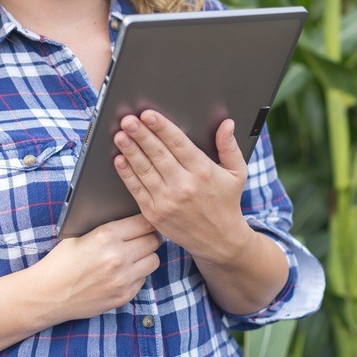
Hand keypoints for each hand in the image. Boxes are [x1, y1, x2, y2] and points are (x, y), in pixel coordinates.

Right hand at [32, 214, 160, 320]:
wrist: (47, 295)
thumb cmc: (61, 262)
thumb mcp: (79, 235)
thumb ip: (107, 226)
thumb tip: (131, 216)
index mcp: (106, 235)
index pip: (144, 222)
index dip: (146, 221)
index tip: (146, 222)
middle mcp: (118, 256)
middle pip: (153, 240)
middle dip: (150, 237)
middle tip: (143, 237)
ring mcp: (122, 278)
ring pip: (154, 260)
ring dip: (147, 256)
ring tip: (136, 255)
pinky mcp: (123, 295)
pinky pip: (144, 279)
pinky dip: (137, 275)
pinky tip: (123, 272)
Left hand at [112, 110, 250, 263]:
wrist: (220, 241)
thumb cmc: (226, 203)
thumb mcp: (236, 173)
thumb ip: (229, 146)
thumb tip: (227, 124)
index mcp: (203, 171)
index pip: (179, 144)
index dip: (162, 127)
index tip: (148, 114)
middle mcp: (185, 185)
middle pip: (158, 154)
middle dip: (141, 135)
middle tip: (128, 120)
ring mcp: (168, 201)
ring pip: (145, 170)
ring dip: (130, 151)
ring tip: (120, 135)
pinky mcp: (155, 214)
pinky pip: (137, 190)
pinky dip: (127, 174)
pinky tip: (119, 160)